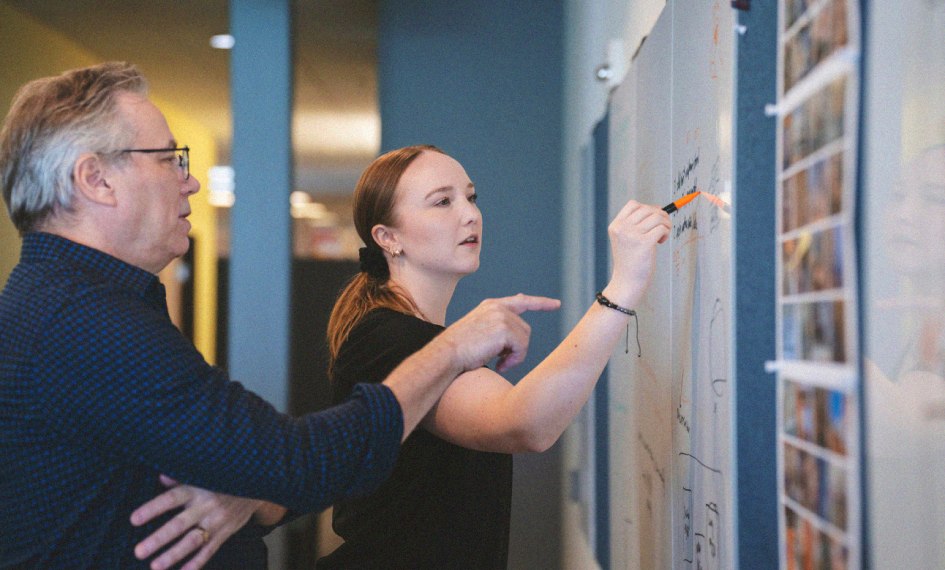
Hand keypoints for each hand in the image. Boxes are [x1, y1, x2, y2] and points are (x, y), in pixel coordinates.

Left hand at [130, 474, 261, 569]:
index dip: (153, 509)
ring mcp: (217, 521)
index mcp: (197, 488)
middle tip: (139, 551)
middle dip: (159, 539)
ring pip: (193, 541)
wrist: (257, 484)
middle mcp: (206, 505)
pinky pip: (210, 550)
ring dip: (173, 555)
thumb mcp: (203, 473)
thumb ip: (181, 478)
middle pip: (179, 524)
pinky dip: (197, 563)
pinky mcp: (226, 532)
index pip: (171, 499)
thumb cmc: (222, 478)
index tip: (134, 519)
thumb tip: (160, 478)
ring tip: (155, 566)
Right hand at [439, 294, 559, 372]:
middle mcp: (497, 307)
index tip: (555, 304)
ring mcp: (501, 317)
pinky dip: (514, 360)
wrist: (447, 354)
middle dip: (518, 348)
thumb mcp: (480, 331)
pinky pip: (521, 347)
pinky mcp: (504, 329)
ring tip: (500, 364)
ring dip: (515, 356)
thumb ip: (498, 328)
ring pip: (524, 339)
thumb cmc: (460, 349)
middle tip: (504, 362)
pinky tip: (500, 365)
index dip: (540, 303)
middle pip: (525, 329)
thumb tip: (517, 337)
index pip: (522, 301)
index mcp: (491, 306)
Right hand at [605, 200, 670, 306]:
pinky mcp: (644, 243)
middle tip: (663, 228)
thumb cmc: (630, 261)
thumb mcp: (627, 239)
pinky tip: (661, 242)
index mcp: (616, 226)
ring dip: (665, 224)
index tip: (654, 218)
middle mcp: (622, 228)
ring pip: (657, 217)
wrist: (627, 282)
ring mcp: (632, 235)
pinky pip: (661, 228)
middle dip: (660, 215)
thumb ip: (637, 224)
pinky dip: (666, 233)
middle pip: (648, 209)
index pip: (633, 204)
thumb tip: (659, 209)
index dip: (647, 207)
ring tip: (662, 235)